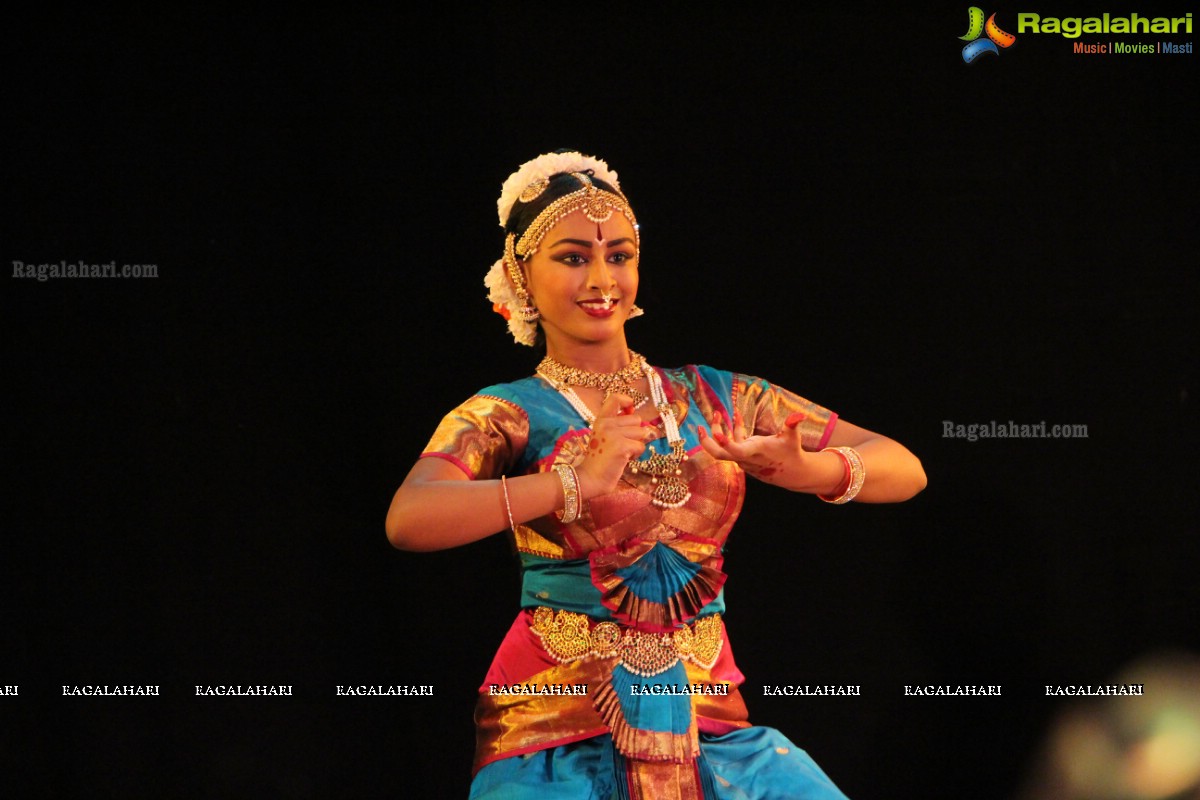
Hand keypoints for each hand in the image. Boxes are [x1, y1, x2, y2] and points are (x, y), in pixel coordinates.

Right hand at [574, 393, 653, 499]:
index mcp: (601, 420)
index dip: (627, 402)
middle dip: (635, 433)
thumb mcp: (604, 437)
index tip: (630, 410)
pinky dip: (636, 455)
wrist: (589, 478)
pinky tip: (624, 459)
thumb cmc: (599, 460)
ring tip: (623, 453)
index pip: (615, 399)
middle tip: (623, 446)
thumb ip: (618, 426)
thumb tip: (643, 423)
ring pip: (641, 432)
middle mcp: (606, 424)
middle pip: (636, 419)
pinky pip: (641, 446)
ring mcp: (614, 434)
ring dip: (637, 444)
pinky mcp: (621, 446)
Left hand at [699, 411, 826, 489]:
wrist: (790, 472)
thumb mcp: (793, 438)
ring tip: (717, 414)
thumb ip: (792, 425)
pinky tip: (735, 415)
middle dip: (707, 442)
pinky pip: (733, 443)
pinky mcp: (743, 456)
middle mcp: (745, 457)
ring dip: (718, 430)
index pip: (737, 451)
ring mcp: (742, 458)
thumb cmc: (791, 452)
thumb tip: (799, 415)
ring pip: (723, 447)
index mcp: (755, 452)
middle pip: (719, 454)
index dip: (726, 443)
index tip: (716, 433)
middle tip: (699, 427)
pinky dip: (732, 431)